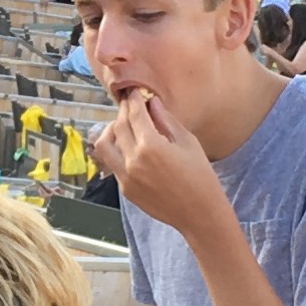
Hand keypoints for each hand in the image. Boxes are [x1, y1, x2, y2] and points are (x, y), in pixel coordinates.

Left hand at [91, 87, 226, 236]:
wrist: (199, 214)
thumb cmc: (201, 177)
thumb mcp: (188, 142)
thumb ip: (166, 120)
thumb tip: (152, 102)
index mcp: (151, 146)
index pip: (134, 114)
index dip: (133, 99)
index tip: (135, 91)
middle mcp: (133, 161)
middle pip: (117, 126)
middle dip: (124, 111)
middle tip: (130, 104)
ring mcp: (126, 177)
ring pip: (104, 145)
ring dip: (112, 130)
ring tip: (125, 126)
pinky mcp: (125, 189)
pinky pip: (113, 163)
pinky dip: (117, 150)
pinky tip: (131, 147)